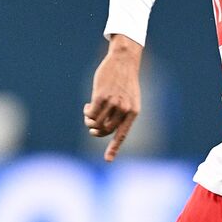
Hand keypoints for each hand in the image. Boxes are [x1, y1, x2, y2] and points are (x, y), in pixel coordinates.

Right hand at [85, 36, 141, 161]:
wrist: (124, 61)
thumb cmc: (125, 81)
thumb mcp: (129, 98)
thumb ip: (121, 113)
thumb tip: (103, 128)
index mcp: (134, 112)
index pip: (123, 135)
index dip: (114, 148)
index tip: (107, 161)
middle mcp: (125, 110)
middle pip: (105, 130)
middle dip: (96, 130)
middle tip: (91, 125)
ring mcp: (113, 103)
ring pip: (96, 123)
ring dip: (89, 121)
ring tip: (89, 112)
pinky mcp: (101, 96)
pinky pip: (90, 113)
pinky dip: (87, 112)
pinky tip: (87, 106)